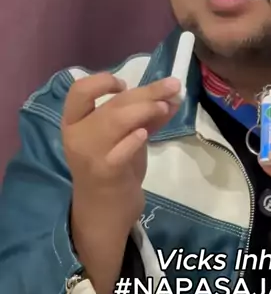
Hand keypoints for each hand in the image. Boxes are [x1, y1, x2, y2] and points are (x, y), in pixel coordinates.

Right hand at [63, 72, 180, 293]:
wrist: (104, 211)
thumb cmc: (112, 168)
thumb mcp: (124, 138)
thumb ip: (143, 117)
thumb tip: (172, 94)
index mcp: (74, 122)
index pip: (79, 91)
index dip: (102, 82)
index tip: (125, 84)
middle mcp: (77, 136)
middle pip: (112, 104)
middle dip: (146, 92)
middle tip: (173, 86)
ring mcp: (90, 155)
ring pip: (116, 120)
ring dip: (145, 109)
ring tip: (166, 106)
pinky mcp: (106, 172)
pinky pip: (120, 151)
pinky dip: (133, 140)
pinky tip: (146, 134)